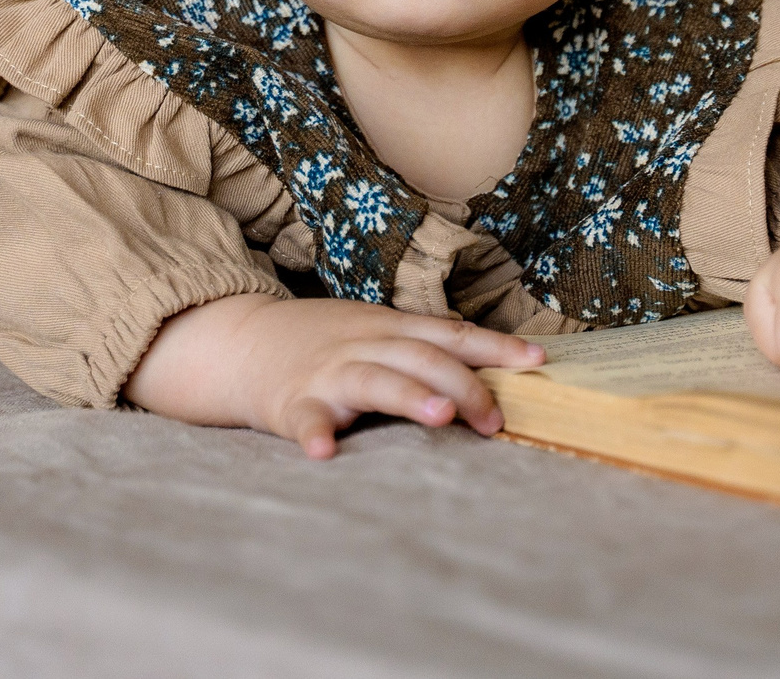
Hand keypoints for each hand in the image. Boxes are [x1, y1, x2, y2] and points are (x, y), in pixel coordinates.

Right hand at [126, 294, 544, 458]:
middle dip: (463, 385)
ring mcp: (328, 372)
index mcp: (390, 328)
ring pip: (375, 379)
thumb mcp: (376, 332)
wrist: (240, 342)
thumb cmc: (323, 345)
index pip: (452, 334)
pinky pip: (305, 418)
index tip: (539, 363)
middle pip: (422, 357)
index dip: (496, 347)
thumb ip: (426, 348)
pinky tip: (325, 451)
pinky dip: (315, 433)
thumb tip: (496, 368)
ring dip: (408, 395)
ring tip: (438, 415)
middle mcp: (365, 344)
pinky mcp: (291, 402)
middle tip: (495, 420)